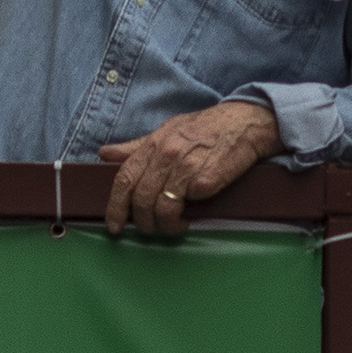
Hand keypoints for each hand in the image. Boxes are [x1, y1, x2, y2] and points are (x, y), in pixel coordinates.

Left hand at [99, 99, 280, 236]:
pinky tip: (190, 218)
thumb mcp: (168, 131)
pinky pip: (188, 206)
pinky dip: (185, 218)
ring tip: (173, 225)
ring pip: (161, 208)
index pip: (124, 178)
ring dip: (164, 225)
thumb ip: (137, 147)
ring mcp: (187, 167)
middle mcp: (167, 154)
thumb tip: (105, 153)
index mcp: (154, 143)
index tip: (115, 225)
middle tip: (149, 229)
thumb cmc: (207, 128)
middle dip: (142, 221)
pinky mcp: (207, 180)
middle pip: (141, 198)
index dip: (115, 206)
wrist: (246, 123)